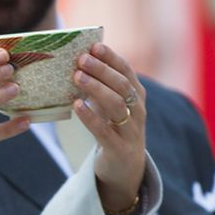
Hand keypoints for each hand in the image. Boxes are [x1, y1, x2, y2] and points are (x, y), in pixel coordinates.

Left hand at [70, 43, 147, 214]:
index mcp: (137, 96)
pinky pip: (104, 130)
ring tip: (77, 77)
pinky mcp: (119, 149)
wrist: (125, 169)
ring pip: (116, 105)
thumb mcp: (112, 105)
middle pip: (123, 85)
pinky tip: (77, 105)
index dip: (111, 57)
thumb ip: (102, 85)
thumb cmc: (114, 130)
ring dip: (96, 88)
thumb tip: (79, 59)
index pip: (127, 71)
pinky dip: (90, 116)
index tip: (94, 45)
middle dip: (102, 70)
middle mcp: (138, 111)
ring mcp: (131, 131)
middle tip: (81, 59)